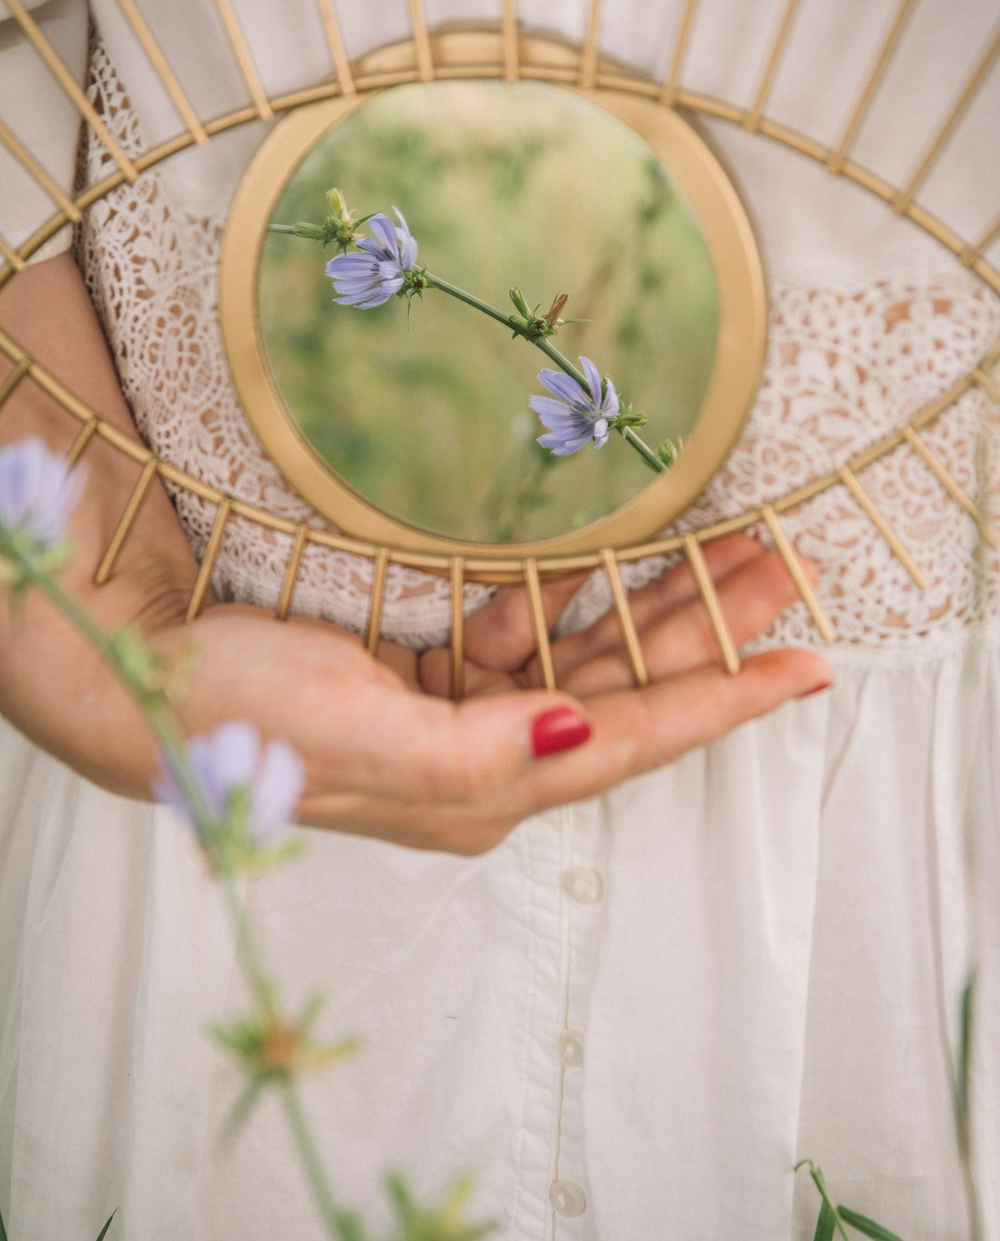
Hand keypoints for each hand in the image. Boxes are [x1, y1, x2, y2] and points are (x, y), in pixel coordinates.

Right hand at [161, 533, 828, 853]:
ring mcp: (456, 715)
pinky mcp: (424, 675)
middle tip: (782, 570)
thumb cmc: (241, 719)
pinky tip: (602, 556)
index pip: (630, 741)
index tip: (808, 667)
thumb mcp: (362, 740)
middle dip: (709, 633)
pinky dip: (562, 592)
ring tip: (722, 549)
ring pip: (581, 653)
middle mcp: (484, 758)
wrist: (144, 682)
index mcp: (482, 788)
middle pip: (624, 691)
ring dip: (647, 602)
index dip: (725, 703)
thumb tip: (579, 732)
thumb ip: (477, 753)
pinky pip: (518, 629)